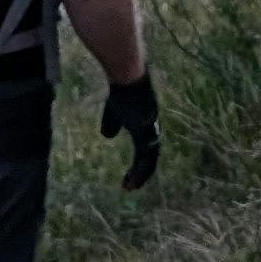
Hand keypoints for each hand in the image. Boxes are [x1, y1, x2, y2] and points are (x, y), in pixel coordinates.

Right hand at [99, 74, 161, 190]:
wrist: (127, 74)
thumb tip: (109, 136)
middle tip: (131, 187)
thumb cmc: (120, 90)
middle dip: (142, 173)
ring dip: (141, 174)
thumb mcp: (113, 111)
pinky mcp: (147, 128)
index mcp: (146, 126)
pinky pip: (146, 154)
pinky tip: (133, 177)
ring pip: (150, 157)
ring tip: (130, 187)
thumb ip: (112, 123)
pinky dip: (140, 168)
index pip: (146, 149)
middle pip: (151, 156)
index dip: (140, 163)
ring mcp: (151, 128)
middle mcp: (151, 129)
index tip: (130, 176)